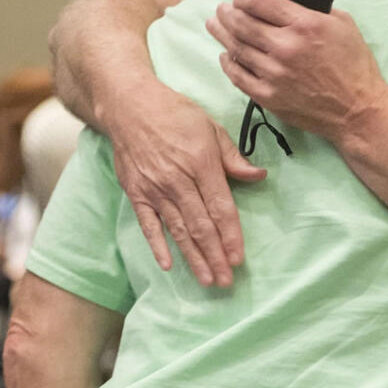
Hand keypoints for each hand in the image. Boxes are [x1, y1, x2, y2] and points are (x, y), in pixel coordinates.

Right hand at [107, 83, 264, 286]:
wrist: (129, 106)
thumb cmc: (176, 114)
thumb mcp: (212, 128)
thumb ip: (234, 157)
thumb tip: (259, 175)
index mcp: (201, 164)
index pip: (221, 208)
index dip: (231, 235)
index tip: (239, 258)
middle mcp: (177, 180)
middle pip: (201, 226)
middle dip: (215, 256)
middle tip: (227, 281)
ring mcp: (154, 189)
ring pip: (178, 230)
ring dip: (193, 258)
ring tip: (207, 279)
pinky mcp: (136, 193)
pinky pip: (148, 224)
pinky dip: (158, 245)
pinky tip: (169, 265)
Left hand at [207, 0, 387, 142]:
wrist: (357, 111)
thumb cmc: (355, 67)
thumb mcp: (343, 25)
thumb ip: (316, 8)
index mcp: (305, 25)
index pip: (258, 0)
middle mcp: (285, 47)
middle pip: (240, 22)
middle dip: (228, 12)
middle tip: (224, 9)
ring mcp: (273, 74)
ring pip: (236, 48)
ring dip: (222, 34)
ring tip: (215, 25)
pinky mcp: (268, 96)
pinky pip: (238, 76)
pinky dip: (228, 63)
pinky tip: (226, 55)